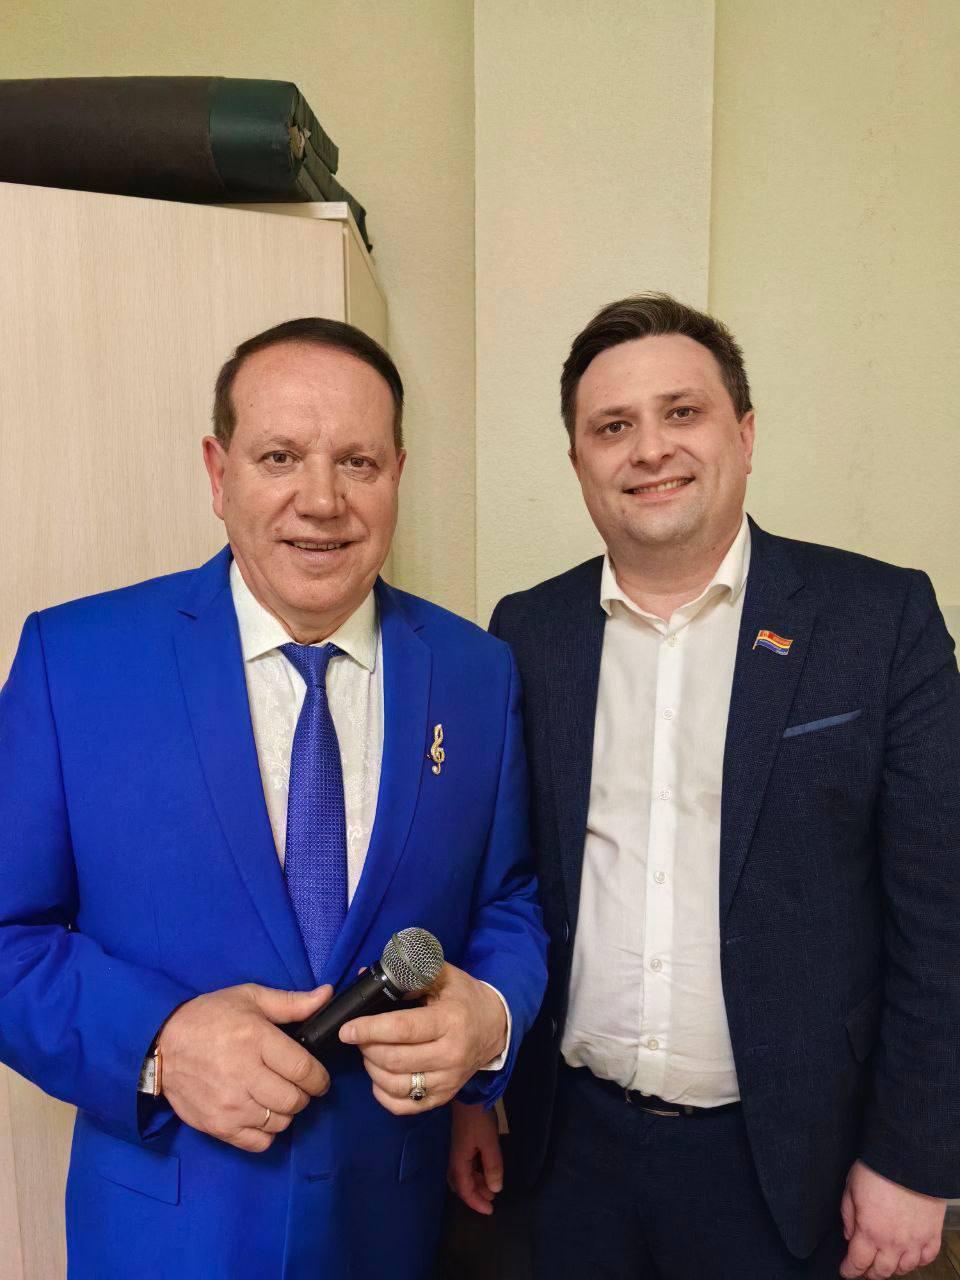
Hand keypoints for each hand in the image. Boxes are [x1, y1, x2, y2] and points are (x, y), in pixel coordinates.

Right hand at [159, 983, 332, 1151]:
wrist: (162, 1044)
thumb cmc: (210, 1017)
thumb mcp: (249, 998)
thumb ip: (292, 1002)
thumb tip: (327, 995)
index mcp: (256, 1039)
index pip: (303, 1070)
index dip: (319, 1077)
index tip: (319, 1077)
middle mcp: (244, 1075)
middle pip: (295, 1100)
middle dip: (304, 1094)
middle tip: (297, 1085)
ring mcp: (230, 1105)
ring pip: (280, 1122)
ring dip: (286, 1111)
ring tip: (277, 1096)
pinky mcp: (218, 1125)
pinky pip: (259, 1142)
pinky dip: (267, 1132)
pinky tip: (261, 1113)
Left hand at [339, 962, 507, 1114]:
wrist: (495, 1027)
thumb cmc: (464, 997)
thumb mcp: (443, 976)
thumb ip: (410, 975)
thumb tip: (370, 978)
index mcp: (450, 1021)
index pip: (403, 1029)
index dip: (371, 1029)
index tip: (347, 1029)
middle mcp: (451, 1055)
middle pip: (395, 1060)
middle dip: (367, 1048)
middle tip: (358, 1036)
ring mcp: (448, 1081)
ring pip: (397, 1085)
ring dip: (372, 1070)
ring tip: (368, 1053)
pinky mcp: (444, 1097)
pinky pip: (405, 1107)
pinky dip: (383, 1095)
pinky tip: (378, 1078)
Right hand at [448, 1101, 502, 1214]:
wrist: (468, 1094)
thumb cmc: (478, 1119)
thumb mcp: (489, 1143)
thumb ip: (492, 1167)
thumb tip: (495, 1189)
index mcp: (459, 1162)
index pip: (465, 1190)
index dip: (477, 1203)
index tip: (490, 1211)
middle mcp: (454, 1158)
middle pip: (462, 1184)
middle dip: (476, 1194)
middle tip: (492, 1200)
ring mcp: (456, 1149)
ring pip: (464, 1174)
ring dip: (476, 1183)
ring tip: (491, 1186)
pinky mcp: (460, 1141)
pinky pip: (466, 1164)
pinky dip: (475, 1172)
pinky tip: (485, 1169)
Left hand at [839, 1159, 944, 1277]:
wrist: (909, 1158)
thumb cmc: (877, 1169)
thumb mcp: (851, 1188)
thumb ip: (848, 1215)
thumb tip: (849, 1235)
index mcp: (870, 1231)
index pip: (857, 1262)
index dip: (850, 1270)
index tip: (846, 1271)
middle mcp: (893, 1242)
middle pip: (881, 1271)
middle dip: (869, 1274)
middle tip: (863, 1270)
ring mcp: (915, 1240)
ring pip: (904, 1268)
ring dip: (892, 1269)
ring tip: (885, 1263)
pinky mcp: (932, 1233)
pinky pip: (926, 1258)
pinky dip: (917, 1261)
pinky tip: (910, 1257)